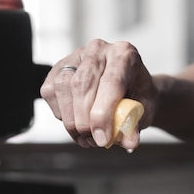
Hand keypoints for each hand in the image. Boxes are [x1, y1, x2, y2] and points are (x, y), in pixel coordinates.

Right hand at [40, 38, 156, 149]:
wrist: (130, 89)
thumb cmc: (137, 97)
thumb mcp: (143, 113)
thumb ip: (134, 127)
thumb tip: (128, 144)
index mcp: (124, 54)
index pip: (111, 82)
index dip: (103, 115)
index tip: (102, 139)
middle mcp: (98, 50)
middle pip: (82, 85)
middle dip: (85, 122)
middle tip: (94, 142)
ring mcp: (76, 56)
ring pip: (63, 88)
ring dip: (71, 121)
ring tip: (85, 137)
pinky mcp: (58, 68)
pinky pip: (50, 93)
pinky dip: (61, 114)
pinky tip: (75, 122)